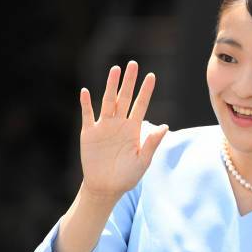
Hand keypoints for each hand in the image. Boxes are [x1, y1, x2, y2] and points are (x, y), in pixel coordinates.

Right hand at [78, 61, 167, 199]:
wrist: (107, 187)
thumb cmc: (127, 175)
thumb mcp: (143, 160)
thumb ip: (152, 142)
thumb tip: (166, 126)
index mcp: (133, 128)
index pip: (141, 104)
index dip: (146, 91)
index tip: (151, 76)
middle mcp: (119, 123)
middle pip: (124, 97)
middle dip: (129, 81)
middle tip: (133, 64)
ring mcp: (104, 127)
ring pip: (108, 101)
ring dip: (110, 86)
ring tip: (114, 69)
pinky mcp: (89, 133)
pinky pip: (87, 115)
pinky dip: (86, 104)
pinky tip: (86, 91)